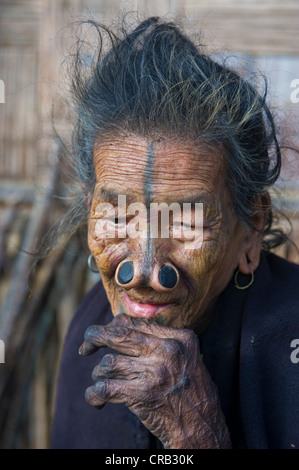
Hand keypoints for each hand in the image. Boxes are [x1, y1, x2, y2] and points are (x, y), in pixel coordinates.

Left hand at [79, 313, 230, 448]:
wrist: (202, 428)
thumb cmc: (191, 393)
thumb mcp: (187, 358)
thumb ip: (162, 341)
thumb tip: (122, 328)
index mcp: (180, 338)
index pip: (135, 322)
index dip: (112, 326)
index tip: (101, 335)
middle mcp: (168, 350)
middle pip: (119, 334)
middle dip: (95, 338)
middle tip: (85, 348)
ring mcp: (155, 371)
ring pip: (109, 362)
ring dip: (99, 374)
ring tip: (102, 382)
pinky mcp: (142, 394)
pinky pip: (105, 387)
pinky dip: (93, 394)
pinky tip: (95, 400)